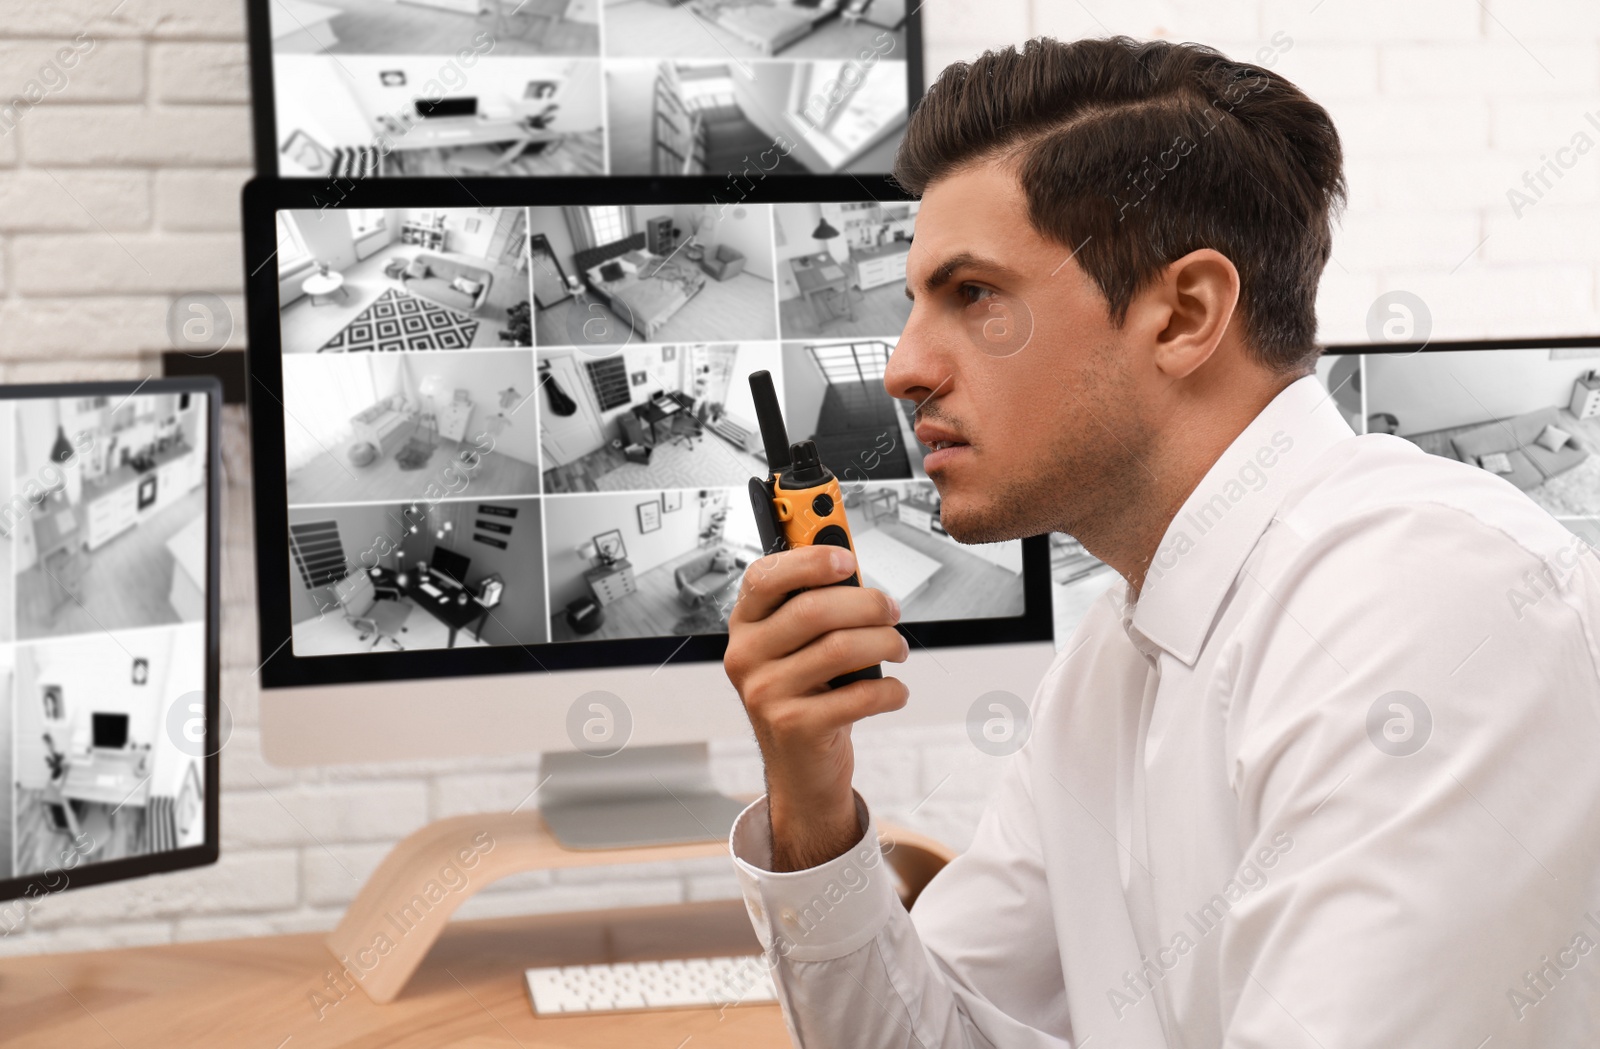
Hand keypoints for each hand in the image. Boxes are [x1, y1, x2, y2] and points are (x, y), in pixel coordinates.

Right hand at [725, 544, 908, 871]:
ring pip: (842, 648)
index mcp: (746, 625)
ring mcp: (766, 694)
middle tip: (891, 611)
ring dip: (885, 643)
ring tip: (897, 649)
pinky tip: (894, 690)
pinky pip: (860, 695)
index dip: (809, 560)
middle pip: (814, 609)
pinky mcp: (795, 727)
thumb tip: (852, 568)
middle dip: (867, 604)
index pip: (765, 576)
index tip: (848, 560)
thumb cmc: (806, 695)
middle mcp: (746, 656)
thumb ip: (816, 603)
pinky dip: (891, 689)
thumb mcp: (797, 647)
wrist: (800, 768)